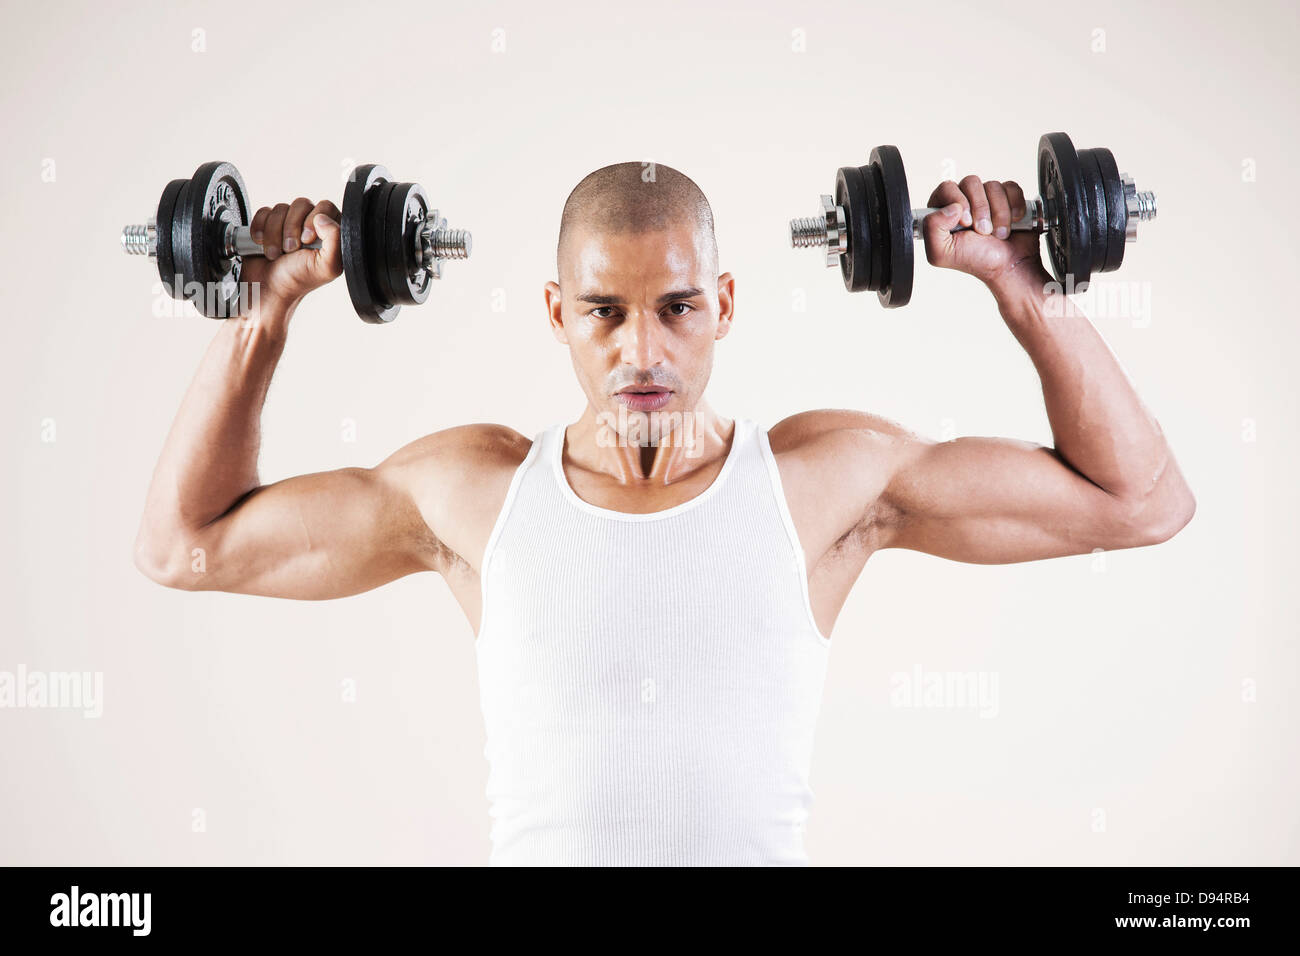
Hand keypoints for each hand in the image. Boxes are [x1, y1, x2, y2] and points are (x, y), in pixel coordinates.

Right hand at [240, 197, 342, 313]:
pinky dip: (260, 228)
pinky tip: (261, 244)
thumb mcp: (326, 266)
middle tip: (289, 250)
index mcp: (330, 234)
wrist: (266, 289)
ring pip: (281, 208)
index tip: (307, 240)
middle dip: (291, 228)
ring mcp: (288, 224)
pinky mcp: (269, 224)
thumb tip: (323, 217)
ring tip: (275, 253)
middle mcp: (311, 226)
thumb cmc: (297, 280)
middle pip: (302, 204)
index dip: (314, 220)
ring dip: (274, 233)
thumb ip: (336, 240)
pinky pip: (264, 212)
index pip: (326, 207)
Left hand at [919, 175, 1047, 291]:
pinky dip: (1014, 205)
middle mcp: (964, 202)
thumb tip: (950, 208)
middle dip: (980, 208)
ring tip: (998, 232)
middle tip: (984, 231)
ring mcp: (986, 198)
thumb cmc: (976, 261)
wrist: (1009, 266)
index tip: (966, 222)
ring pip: (992, 186)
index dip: (958, 201)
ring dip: (999, 212)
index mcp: (944, 212)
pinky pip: (1010, 187)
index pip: (945, 188)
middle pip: (970, 183)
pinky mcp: (1007, 197)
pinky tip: (1013, 221)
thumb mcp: (941, 253)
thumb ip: (931, 228)